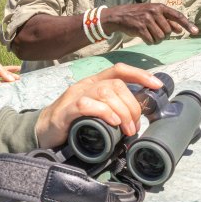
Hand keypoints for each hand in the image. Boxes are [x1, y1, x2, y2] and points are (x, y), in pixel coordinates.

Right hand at [34, 64, 163, 148]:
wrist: (42, 131)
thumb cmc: (73, 122)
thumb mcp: (95, 111)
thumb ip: (112, 109)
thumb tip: (137, 119)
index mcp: (94, 83)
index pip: (119, 70)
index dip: (140, 74)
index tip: (157, 85)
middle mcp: (86, 85)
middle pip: (116, 84)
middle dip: (132, 105)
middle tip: (135, 126)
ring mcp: (75, 96)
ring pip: (105, 92)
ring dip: (122, 111)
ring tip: (127, 129)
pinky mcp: (66, 111)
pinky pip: (87, 105)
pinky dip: (104, 112)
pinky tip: (112, 122)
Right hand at [102, 3, 197, 44]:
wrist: (120, 15)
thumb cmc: (139, 15)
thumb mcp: (154, 14)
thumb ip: (167, 21)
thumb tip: (180, 30)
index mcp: (160, 7)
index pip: (177, 16)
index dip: (187, 24)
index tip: (196, 32)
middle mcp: (154, 12)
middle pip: (168, 31)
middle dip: (163, 34)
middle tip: (154, 30)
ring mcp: (147, 20)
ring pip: (160, 37)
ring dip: (155, 39)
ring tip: (148, 33)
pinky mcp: (140, 28)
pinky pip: (151, 41)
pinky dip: (149, 41)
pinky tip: (143, 36)